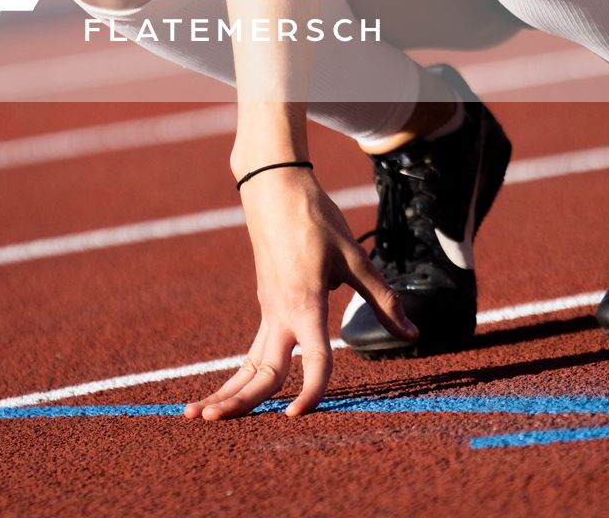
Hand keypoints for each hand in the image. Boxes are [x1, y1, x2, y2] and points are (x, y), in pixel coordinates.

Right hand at [184, 167, 416, 420]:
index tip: (299, 415)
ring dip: (225, 391)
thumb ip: (383, 300)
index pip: (313, 360)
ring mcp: (268, 310)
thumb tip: (412, 334)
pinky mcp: (266, 303)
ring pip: (246, 363)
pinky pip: (251, 349)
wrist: (274, 185)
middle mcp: (280, 314)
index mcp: (305, 304)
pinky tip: (230, 391)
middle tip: (208, 422)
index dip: (312, 390)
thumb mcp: (354, 257)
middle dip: (235, 400)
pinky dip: (239, 374)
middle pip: (258, 370)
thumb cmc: (315, 218)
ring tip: (196, 414)